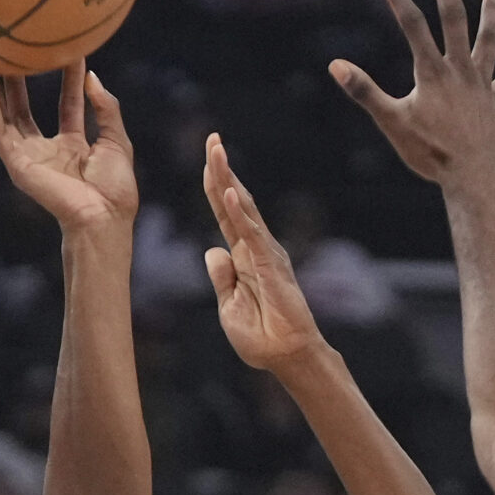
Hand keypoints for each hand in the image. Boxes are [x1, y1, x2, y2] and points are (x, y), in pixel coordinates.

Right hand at [0, 61, 136, 233]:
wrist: (102, 216)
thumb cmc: (114, 188)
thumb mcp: (115, 139)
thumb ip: (106, 107)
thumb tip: (92, 76)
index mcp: (75, 147)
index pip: (67, 104)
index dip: (68, 79)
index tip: (67, 50)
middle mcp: (49, 151)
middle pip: (28, 109)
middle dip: (20, 81)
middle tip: (15, 50)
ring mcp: (31, 158)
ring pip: (7, 118)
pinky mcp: (18, 166)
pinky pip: (0, 135)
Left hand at [202, 135, 323, 371]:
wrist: (286, 356)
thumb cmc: (262, 337)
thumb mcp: (229, 306)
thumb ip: (221, 278)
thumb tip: (212, 252)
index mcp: (242, 257)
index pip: (224, 214)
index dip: (214, 186)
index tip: (207, 158)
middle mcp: (254, 248)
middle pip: (233, 201)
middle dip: (222, 169)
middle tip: (212, 138)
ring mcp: (264, 254)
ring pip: (243, 209)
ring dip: (228, 180)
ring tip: (217, 152)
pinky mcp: (270, 266)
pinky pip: (251, 235)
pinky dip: (239, 214)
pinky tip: (229, 192)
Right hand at [329, 0, 494, 186]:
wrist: (472, 178)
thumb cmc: (429, 154)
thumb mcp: (392, 123)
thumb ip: (364, 92)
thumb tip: (336, 66)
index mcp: (432, 72)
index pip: (412, 26)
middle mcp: (459, 70)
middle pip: (453, 18)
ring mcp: (480, 84)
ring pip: (488, 39)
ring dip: (492, 11)